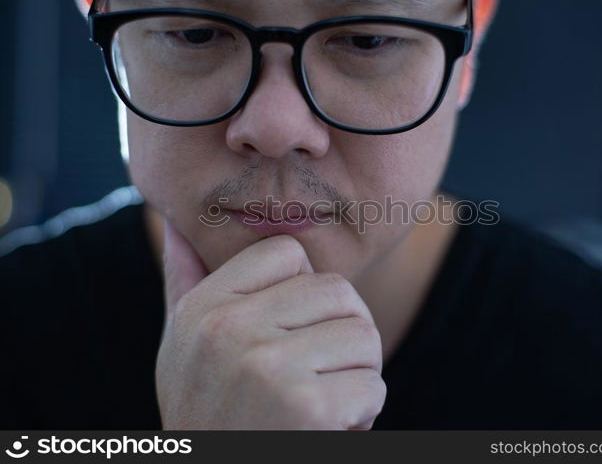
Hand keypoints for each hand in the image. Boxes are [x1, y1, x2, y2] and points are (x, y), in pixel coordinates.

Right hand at [155, 221, 385, 428]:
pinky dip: (362, 412)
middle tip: (319, 370)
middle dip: (342, 334)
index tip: (289, 329)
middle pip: (338, 292)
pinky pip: (373, 385)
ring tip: (322, 398)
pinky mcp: (306, 407)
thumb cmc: (205, 409)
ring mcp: (268, 367)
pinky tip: (327, 427)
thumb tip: (178, 224)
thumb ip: (183, 280)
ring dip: (357, 373)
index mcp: (204, 307)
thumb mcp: (180, 343)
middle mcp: (231, 330)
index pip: (288, 252)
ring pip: (364, 336)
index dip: (302, 290)